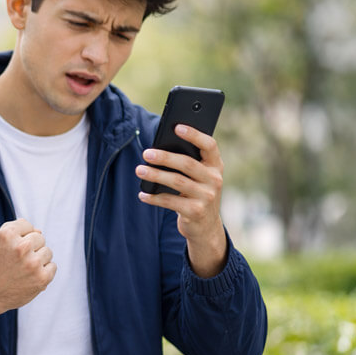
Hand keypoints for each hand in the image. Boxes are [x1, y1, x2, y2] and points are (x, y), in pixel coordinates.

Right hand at [0, 219, 53, 317]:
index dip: (19, 237)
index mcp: (7, 235)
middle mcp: (21, 247)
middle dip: (30, 248)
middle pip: (39, 237)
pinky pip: (52, 266)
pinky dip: (43, 272)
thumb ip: (14, 230)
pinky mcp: (41, 278)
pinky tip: (30, 277)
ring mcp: (32, 263)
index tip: (10, 248)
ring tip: (23, 269)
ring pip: (48, 252)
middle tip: (16, 261)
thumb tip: (39, 231)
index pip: (27, 225)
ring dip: (38, 259)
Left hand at [136, 124, 227, 275]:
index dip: (194, 135)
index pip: (209, 146)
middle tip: (146, 153)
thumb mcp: (199, 178)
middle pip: (187, 164)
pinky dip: (154, 197)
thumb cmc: (197, 193)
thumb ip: (188, 163)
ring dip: (155, 175)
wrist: (206, 227)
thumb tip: (158, 148)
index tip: (177, 127)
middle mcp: (215, 180)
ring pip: (177, 182)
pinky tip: (142, 194)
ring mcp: (207, 197)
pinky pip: (170, 202)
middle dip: (165, 157)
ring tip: (139, 170)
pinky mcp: (195, 212)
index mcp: (216, 166)